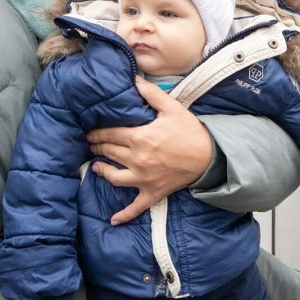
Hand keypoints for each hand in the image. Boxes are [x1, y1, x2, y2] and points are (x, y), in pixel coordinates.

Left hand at [87, 77, 212, 224]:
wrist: (210, 156)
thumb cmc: (190, 131)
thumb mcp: (171, 108)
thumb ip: (150, 93)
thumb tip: (134, 79)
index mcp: (140, 137)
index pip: (109, 133)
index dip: (96, 131)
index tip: (89, 130)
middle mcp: (137, 159)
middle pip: (108, 152)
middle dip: (96, 146)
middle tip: (90, 143)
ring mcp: (143, 178)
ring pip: (113, 176)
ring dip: (101, 170)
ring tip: (96, 165)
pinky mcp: (152, 192)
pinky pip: (135, 207)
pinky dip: (124, 214)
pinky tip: (113, 220)